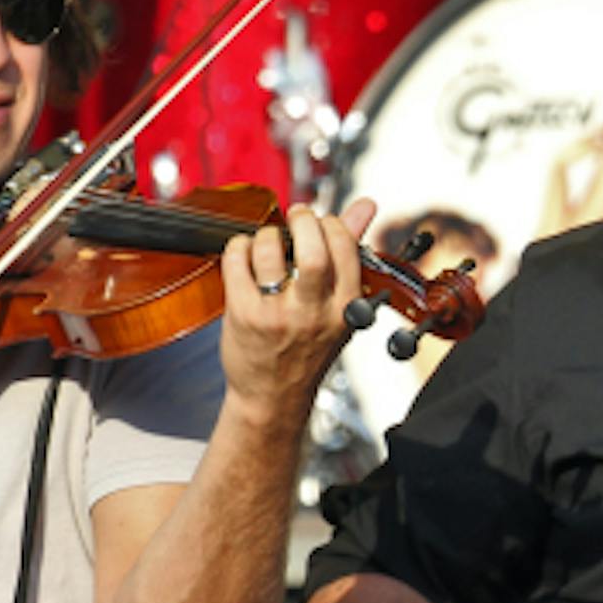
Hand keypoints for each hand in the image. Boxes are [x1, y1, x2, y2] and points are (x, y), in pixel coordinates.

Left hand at [216, 197, 376, 418]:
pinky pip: (237, 261)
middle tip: (296, 218)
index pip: (344, 247)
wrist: (273, 397)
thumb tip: (366, 205)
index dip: (330, 223)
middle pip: (312, 250)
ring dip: (266, 234)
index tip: (320, 223)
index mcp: (344, 308)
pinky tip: (244, 256)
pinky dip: (238, 247)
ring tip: (267, 242)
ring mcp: (276, 315)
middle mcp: (313, 313)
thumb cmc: (307, 349)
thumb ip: (351, 252)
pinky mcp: (243, 315)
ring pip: (269, 250)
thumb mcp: (338, 306)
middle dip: (302, 220)